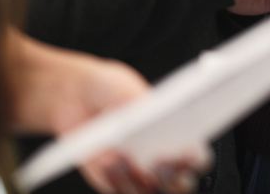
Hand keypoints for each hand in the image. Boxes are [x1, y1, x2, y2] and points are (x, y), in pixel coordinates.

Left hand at [8, 33, 210, 193]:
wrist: (71, 95)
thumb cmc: (108, 87)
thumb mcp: (127, 87)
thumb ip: (142, 105)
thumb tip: (154, 119)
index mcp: (174, 132)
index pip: (198, 156)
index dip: (196, 159)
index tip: (185, 151)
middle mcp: (158, 157)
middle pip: (178, 184)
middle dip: (172, 176)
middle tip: (159, 160)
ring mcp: (135, 173)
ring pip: (147, 191)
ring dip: (137, 179)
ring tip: (123, 155)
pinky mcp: (109, 181)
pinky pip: (117, 190)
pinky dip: (114, 178)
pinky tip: (107, 158)